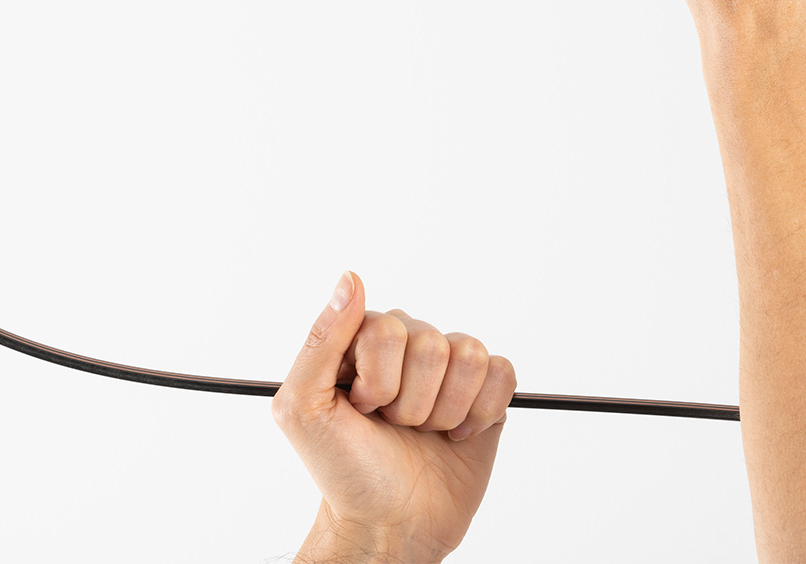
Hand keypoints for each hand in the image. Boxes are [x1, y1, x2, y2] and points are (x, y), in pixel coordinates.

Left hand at [271, 271, 516, 563]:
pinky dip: (482, 411)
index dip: (379, 379)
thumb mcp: (303, 407)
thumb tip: (351, 279)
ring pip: (469, 355)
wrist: (389, 526)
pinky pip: (502, 372)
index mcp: (360, 341)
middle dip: (412, 402)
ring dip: (446, 410)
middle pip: (432, 343)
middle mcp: (404, 349)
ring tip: (422, 433)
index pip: (387, 327)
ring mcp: (445, 372)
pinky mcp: (482, 395)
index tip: (361, 409)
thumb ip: (321, 339)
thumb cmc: (342, 471)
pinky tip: (456, 435)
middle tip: (393, 428)